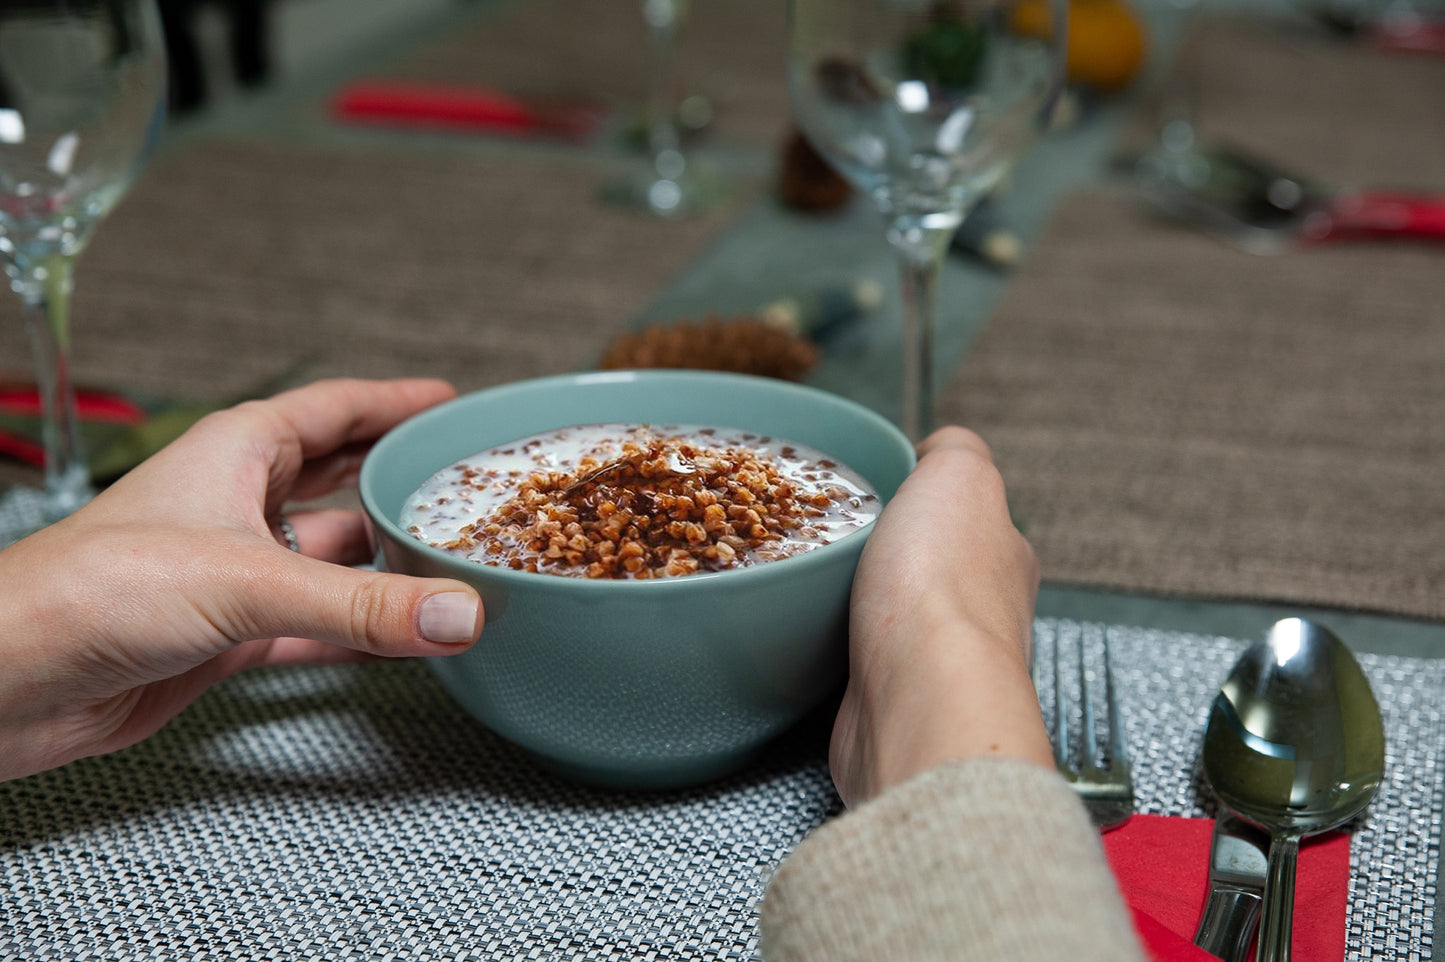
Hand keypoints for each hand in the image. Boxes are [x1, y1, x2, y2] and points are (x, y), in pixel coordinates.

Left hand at [0, 378, 483, 781]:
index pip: (336, 409)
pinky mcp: (230, 631)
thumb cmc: (94, 589)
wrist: (16, 679)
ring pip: (335, 558)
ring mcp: (237, 570)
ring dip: (389, 568)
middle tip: (466, 487)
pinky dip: (361, 631)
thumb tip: (458, 613)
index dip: (395, 402)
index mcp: (238, 452)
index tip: (450, 403)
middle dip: (402, 482)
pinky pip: (318, 625)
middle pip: (343, 479)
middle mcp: (240, 504)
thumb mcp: (249, 582)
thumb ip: (362, 605)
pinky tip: (402, 640)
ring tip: (455, 570)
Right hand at [830, 426, 1049, 806]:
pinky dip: (832, 657)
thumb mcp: (957, 473)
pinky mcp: (891, 710)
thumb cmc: (940, 588)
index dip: (918, 502)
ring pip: (887, 621)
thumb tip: (936, 451)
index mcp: (1004, 557)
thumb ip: (953, 450)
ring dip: (851, 608)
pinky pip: (855, 671)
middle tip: (832, 541)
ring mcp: (937, 668)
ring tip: (813, 589)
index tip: (874, 495)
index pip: (965, 517)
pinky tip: (811, 643)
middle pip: (924, 570)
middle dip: (879, 557)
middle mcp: (981, 616)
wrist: (918, 698)